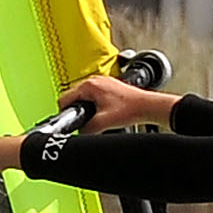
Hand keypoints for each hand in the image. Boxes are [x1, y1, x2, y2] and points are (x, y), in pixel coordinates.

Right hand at [59, 71, 175, 132]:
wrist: (147, 106)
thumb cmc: (131, 109)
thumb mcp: (103, 123)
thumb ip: (86, 129)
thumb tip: (80, 132)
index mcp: (89, 85)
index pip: (65, 98)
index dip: (65, 111)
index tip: (68, 120)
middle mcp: (95, 80)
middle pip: (74, 96)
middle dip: (77, 109)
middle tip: (83, 121)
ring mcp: (103, 82)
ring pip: (85, 96)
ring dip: (87, 107)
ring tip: (95, 116)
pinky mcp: (110, 87)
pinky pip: (95, 96)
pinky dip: (96, 105)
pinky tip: (103, 112)